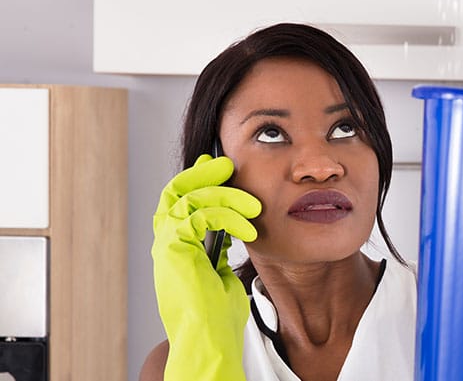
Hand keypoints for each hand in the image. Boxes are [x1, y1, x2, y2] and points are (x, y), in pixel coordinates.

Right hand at [152, 154, 261, 380]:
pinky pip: (199, 216)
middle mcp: (165, 243)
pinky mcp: (173, 248)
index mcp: (176, 249)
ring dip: (226, 196)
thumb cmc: (218, 319)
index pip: (181, 202)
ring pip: (189, 198)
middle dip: (202, 173)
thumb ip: (221, 256)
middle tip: (227, 164)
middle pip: (175, 191)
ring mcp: (166, 245)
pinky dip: (227, 216)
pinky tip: (248, 229)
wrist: (211, 340)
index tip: (221, 167)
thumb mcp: (223, 279)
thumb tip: (229, 237)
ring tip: (254, 206)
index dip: (199, 180)